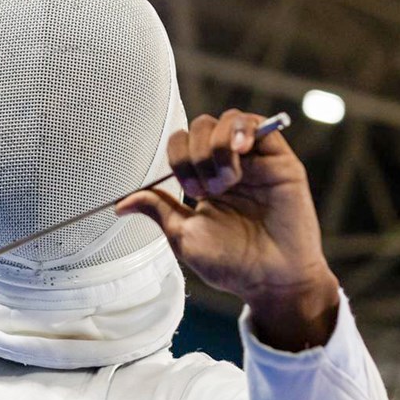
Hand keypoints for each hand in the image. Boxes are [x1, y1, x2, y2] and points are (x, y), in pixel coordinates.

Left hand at [117, 109, 339, 348]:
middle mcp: (229, 166)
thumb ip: (158, 210)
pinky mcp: (280, 161)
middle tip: (208, 190)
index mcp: (204, 181)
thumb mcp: (184, 236)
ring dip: (217, 146)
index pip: (181, 144)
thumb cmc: (230, 264)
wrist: (271, 280)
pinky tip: (240, 149)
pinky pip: (260, 125)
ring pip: (228, 120)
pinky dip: (243, 129)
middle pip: (201, 126)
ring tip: (228, 180)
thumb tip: (119, 204)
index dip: (178, 159)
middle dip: (195, 155)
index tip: (190, 193)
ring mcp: (255, 162)